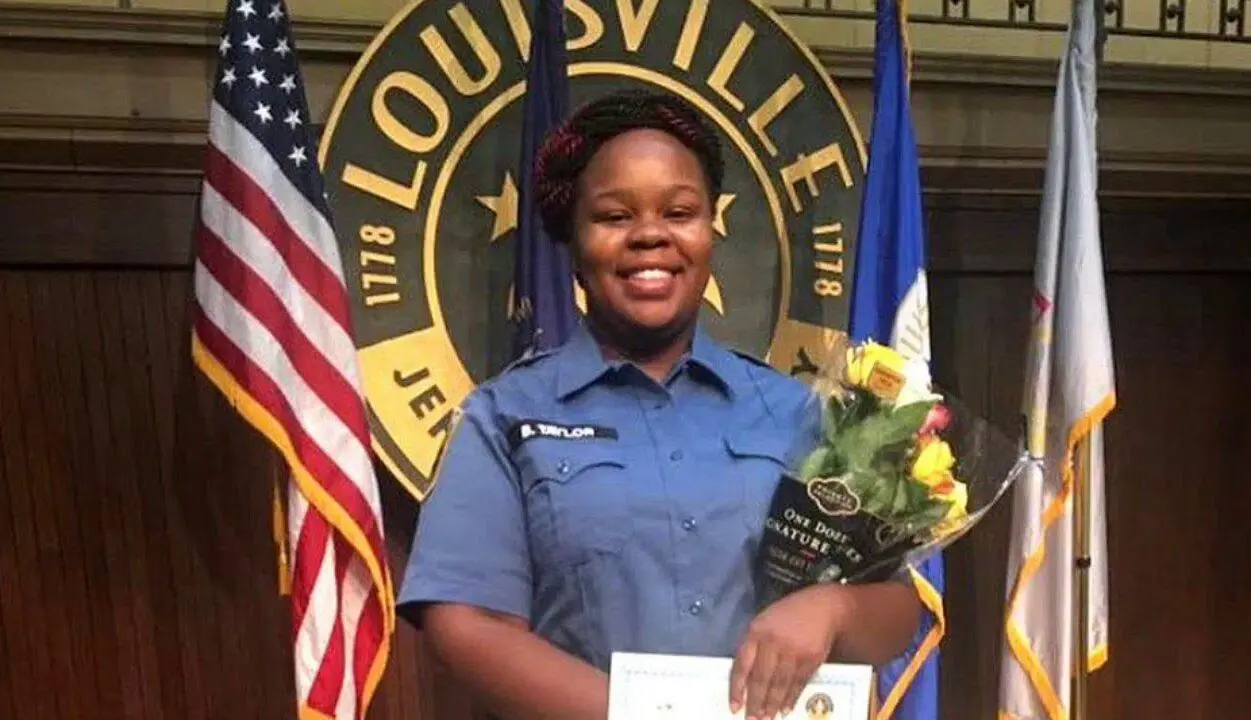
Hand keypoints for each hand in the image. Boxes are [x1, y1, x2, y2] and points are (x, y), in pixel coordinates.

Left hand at [728, 585, 850, 719]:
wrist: (824, 607)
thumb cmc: (789, 614)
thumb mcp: (764, 621)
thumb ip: (754, 645)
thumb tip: (745, 676)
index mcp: (756, 632)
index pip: (742, 665)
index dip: (737, 688)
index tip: (734, 706)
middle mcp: (773, 642)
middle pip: (761, 678)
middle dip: (755, 703)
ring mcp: (793, 651)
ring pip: (779, 684)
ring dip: (772, 705)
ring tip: (766, 719)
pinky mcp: (811, 659)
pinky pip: (798, 683)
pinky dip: (791, 698)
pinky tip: (785, 709)